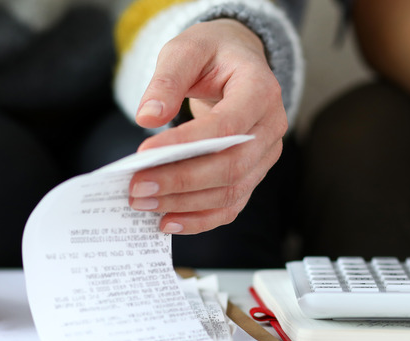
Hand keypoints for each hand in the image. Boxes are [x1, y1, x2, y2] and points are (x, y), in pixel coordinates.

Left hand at [127, 19, 286, 233]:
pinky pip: (230, 206)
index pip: (227, 126)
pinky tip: (168, 222)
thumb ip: (166, 80)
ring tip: (144, 203)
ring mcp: (265, 155)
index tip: (145, 153)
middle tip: (137, 188)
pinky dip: (200, 219)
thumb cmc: (213, 54)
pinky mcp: (253, 174)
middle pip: (231, 167)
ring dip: (184, 204)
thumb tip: (147, 117)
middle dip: (181, 182)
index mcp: (261, 90)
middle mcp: (271, 127)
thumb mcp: (186, 50)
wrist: (237, 62)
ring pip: (230, 192)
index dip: (187, 145)